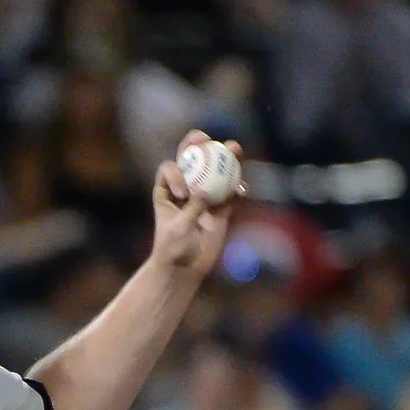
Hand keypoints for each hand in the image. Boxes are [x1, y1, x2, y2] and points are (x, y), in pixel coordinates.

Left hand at [149, 131, 242, 277]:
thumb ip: (191, 209)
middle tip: (207, 140)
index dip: (176, 172)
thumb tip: (206, 193)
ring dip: (225, 159)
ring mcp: (204, 197)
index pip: (170, 169)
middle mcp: (185, 188)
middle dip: (197, 145)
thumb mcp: (178, 229)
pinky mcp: (220, 209)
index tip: (183, 191)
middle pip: (191, 159)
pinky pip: (230, 194)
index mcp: (166, 191)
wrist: (184, 270)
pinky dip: (237, 189)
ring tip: (235, 149)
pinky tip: (242, 189)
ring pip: (215, 172)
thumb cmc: (173, 250)